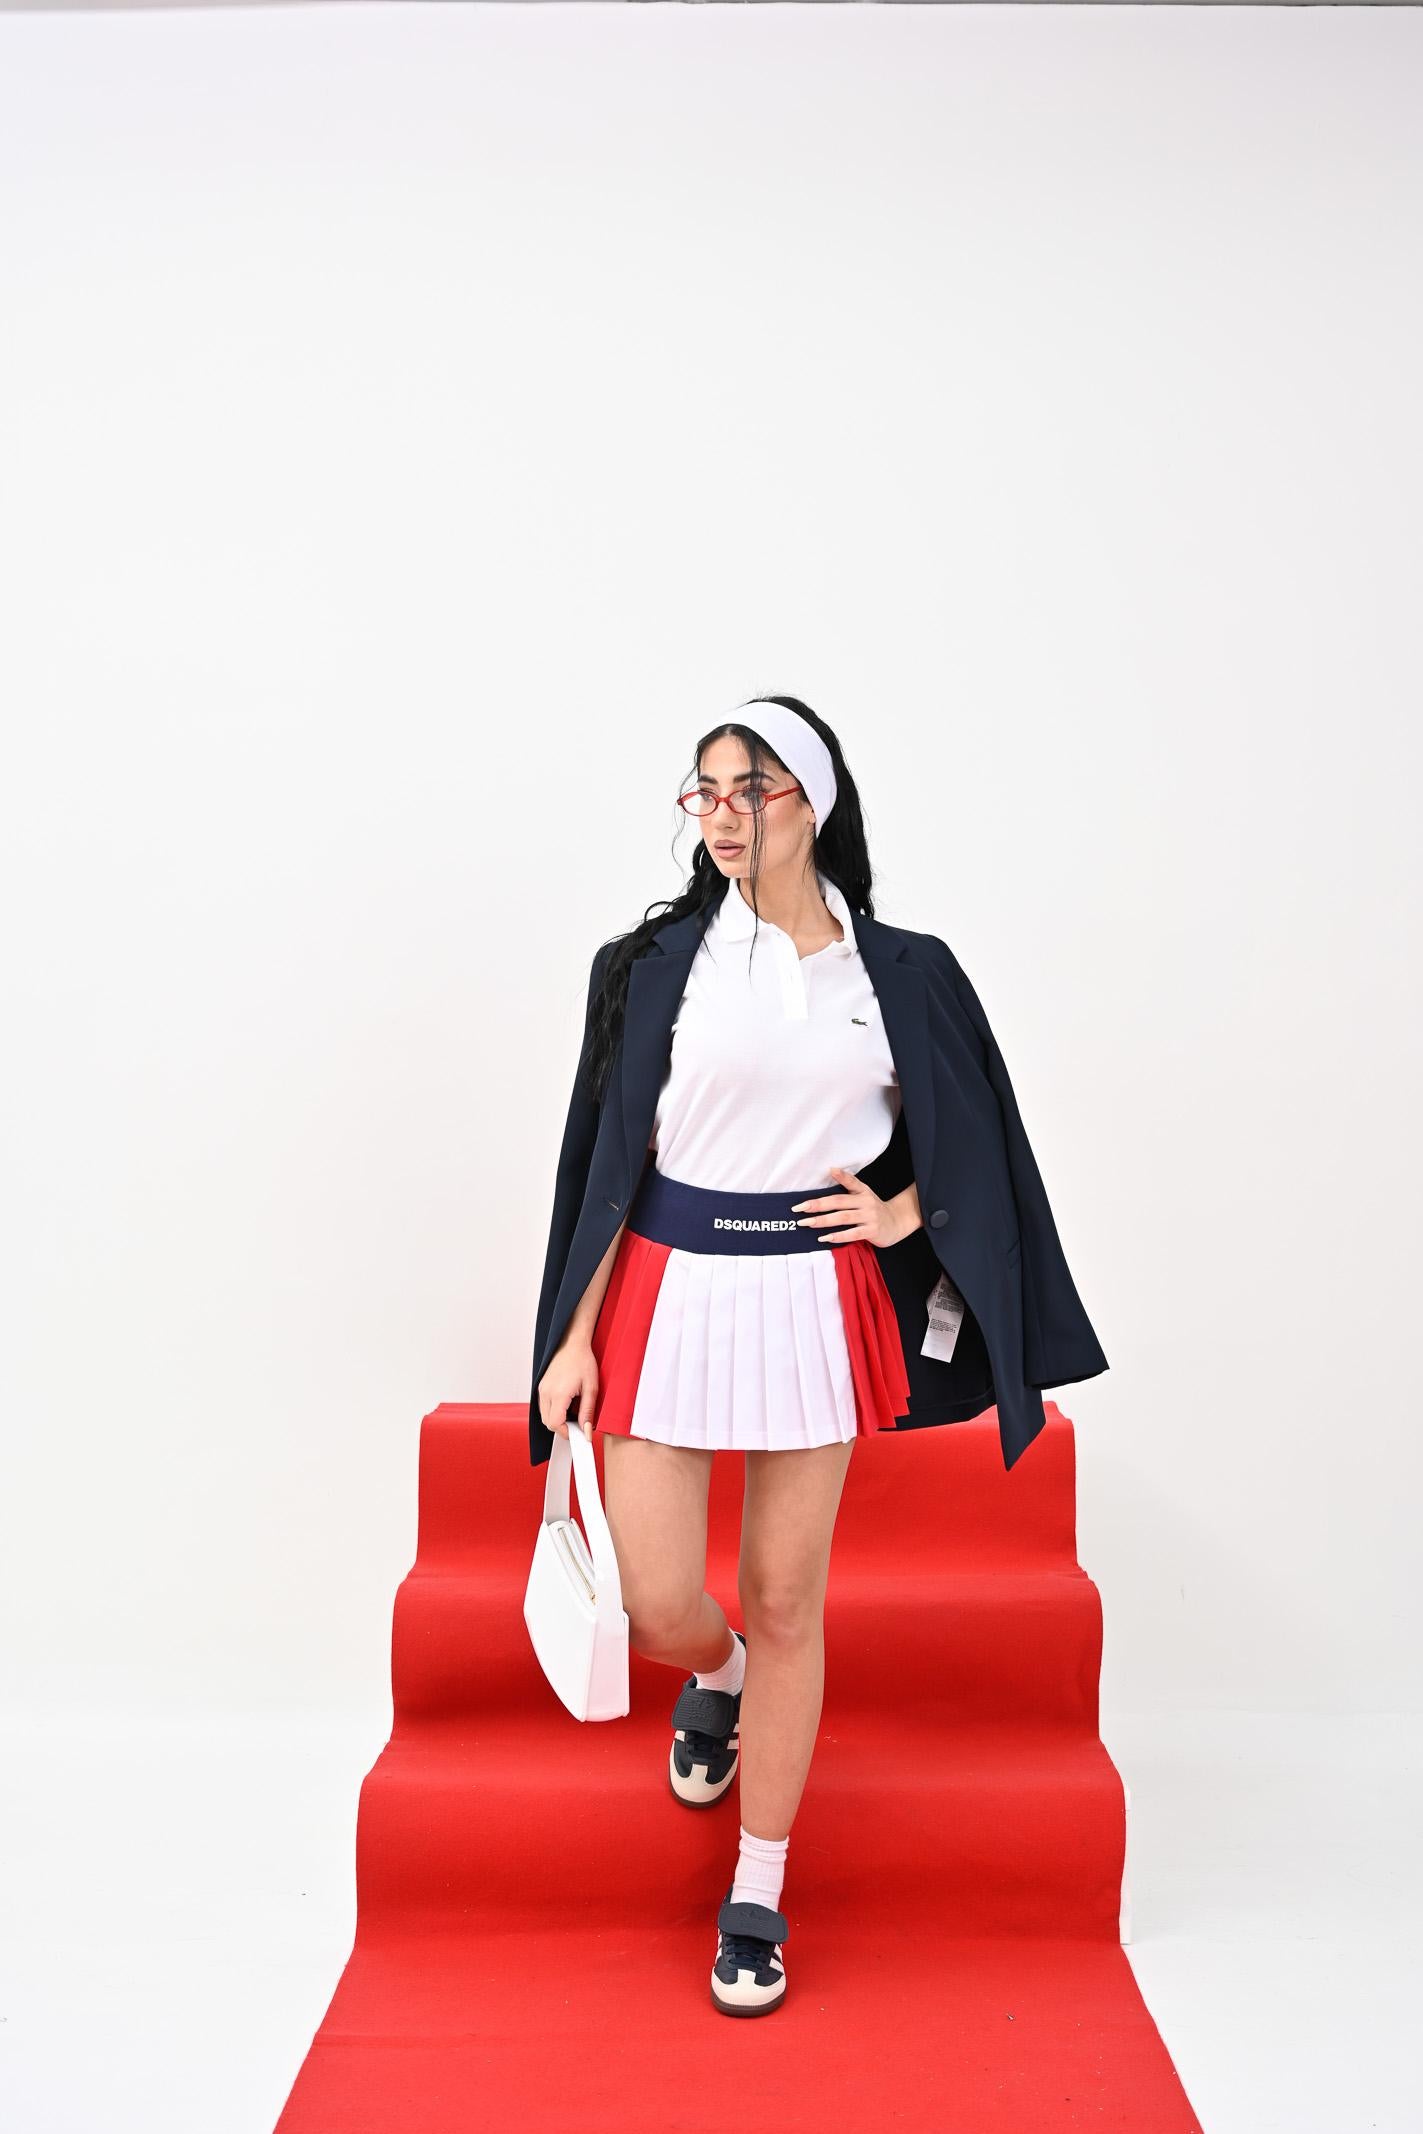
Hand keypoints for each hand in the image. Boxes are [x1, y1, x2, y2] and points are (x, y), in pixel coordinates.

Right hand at [538, 1335, 598, 1439]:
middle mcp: (546, 1392)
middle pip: (547, 1423)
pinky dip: (554, 1411)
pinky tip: (566, 1403)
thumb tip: (587, 1431)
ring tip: (573, 1410)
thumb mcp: (591, 1388)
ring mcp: (542, 1389)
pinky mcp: (541, 1387)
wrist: (571, 1343)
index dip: (566, 1433)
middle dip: (562, 1428)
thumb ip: (588, 1412)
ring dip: (557, 1419)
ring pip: (544, 1416)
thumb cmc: (582, 1361)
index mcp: (558, 1393)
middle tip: (577, 1423)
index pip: (555, 1424)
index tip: (577, 1433)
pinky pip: (544, 1407)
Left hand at [791, 1167, 917, 1248]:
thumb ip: (848, 1188)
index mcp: (863, 1191)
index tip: (829, 1169)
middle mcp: (866, 1202)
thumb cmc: (873, 1210)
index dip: (841, 1175)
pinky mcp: (872, 1231)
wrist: (897, 1223)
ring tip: (807, 1223)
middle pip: (839, 1202)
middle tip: (799, 1208)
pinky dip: (838, 1236)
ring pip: (843, 1218)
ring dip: (823, 1221)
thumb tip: (830, 1171)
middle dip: (818, 1205)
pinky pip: (852, 1233)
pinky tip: (825, 1238)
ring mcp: (869, 1217)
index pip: (851, 1181)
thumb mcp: (863, 1195)